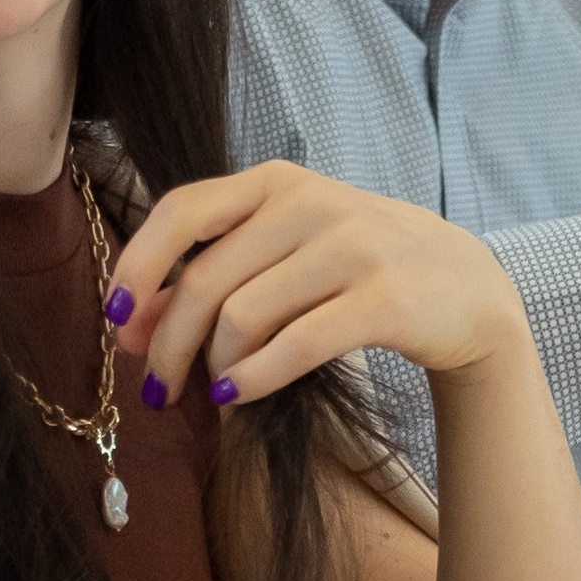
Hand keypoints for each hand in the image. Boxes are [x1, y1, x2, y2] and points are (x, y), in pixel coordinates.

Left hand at [106, 163, 529, 404]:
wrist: (465, 287)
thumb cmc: (356, 269)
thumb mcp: (285, 252)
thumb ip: (213, 273)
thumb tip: (131, 323)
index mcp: (275, 182)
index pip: (182, 211)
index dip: (139, 266)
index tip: (115, 319)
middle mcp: (309, 204)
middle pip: (206, 279)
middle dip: (167, 343)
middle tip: (156, 389)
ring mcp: (351, 247)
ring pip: (243, 316)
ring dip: (214, 366)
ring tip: (215, 391)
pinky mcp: (385, 298)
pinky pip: (297, 345)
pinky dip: (256, 377)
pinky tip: (239, 397)